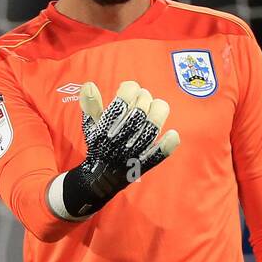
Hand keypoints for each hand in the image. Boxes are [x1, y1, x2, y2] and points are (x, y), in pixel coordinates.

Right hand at [47, 81, 179, 219]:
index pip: (124, 98)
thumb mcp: (91, 125)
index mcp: (106, 127)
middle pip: (141, 109)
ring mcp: (135, 151)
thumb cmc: (99, 145)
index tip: (128, 90)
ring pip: (153, 126)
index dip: (130, 88)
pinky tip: (172, 134)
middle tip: (141, 100)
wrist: (101, 177)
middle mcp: (121, 138)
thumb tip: (90, 85)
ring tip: (155, 109)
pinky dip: (168, 144)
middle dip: (143, 97)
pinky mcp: (146, 163)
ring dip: (158, 111)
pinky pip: (160, 153)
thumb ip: (91, 104)